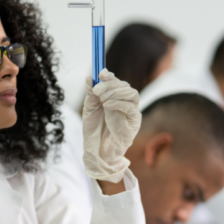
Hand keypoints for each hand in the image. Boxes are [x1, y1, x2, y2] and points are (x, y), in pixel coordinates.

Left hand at [82, 69, 141, 183]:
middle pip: (125, 86)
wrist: (97, 151)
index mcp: (116, 98)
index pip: (117, 83)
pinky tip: (107, 105)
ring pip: (132, 94)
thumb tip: (89, 77)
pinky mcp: (134, 122)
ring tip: (102, 100)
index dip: (110, 77)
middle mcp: (126, 103)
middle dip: (110, 85)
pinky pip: (131, 108)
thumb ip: (91, 94)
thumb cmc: (95, 131)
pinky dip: (119, 103)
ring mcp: (132, 112)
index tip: (100, 73)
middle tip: (97, 90)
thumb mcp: (89, 109)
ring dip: (116, 93)